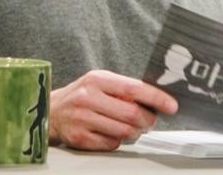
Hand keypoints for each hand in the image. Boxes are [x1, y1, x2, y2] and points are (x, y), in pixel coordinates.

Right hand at [49, 69, 177, 150]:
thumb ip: (123, 88)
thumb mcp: (100, 82)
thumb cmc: (82, 95)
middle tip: (150, 120)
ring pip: (124, 132)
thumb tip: (155, 99)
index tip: (171, 105)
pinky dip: (118, 140)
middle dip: (147, 120)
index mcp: (97, 79)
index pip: (133, 88)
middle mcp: (88, 97)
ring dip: (135, 132)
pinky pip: (111, 144)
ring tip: (133, 127)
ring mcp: (82, 119)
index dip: (155, 97)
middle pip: (131, 114)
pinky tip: (113, 132)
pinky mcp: (80, 138)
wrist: (51, 110)